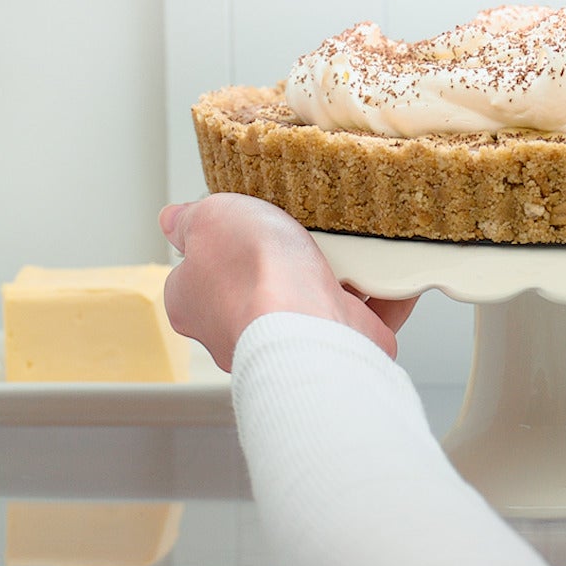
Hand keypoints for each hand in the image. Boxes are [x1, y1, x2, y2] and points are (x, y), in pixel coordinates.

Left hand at [159, 193, 417, 370]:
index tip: (240, 224)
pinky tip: (392, 269)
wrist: (308, 321)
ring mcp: (295, 341)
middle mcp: (242, 331)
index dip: (217, 246)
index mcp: (197, 304)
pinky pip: (369, 316)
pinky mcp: (343, 345)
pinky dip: (385, 293)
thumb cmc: (252, 276)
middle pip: (261, 289)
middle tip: (303, 229)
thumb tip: (173, 219)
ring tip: (353, 242)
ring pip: (317, 303)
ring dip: (337, 276)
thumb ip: (191, 220)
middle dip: (284, 262)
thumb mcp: (208, 219)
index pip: (198, 275)